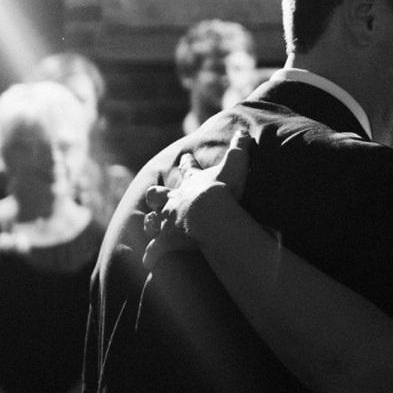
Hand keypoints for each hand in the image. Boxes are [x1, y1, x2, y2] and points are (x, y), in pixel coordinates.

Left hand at [141, 129, 255, 268]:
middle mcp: (174, 200)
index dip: (188, 164)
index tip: (185, 159)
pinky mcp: (166, 241)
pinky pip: (154, 250)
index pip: (188, 169)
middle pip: (158, 193)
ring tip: (150, 226)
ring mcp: (168, 220)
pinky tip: (148, 261)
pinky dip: (150, 256)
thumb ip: (240, 148)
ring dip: (151, 223)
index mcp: (191, 182)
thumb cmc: (223, 189)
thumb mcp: (234, 164)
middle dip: (156, 194)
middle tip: (154, 193)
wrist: (210, 214)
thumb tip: (245, 131)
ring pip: (153, 220)